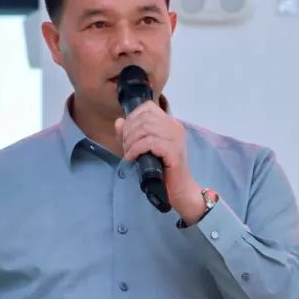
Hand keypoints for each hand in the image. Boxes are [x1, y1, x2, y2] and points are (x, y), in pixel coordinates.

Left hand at [115, 103, 205, 222]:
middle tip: (126, 147)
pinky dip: (136, 149)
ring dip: (131, 141)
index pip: (148, 107)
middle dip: (129, 132)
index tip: (126, 134)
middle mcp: (174, 127)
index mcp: (169, 123)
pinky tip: (132, 157)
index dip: (132, 117)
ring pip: (146, 128)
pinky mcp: (173, 151)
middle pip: (144, 117)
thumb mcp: (141, 149)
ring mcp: (176, 138)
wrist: (179, 190)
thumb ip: (129, 134)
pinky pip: (150, 143)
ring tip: (129, 153)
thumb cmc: (161, 170)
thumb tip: (119, 121)